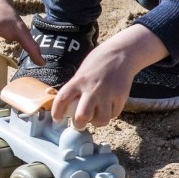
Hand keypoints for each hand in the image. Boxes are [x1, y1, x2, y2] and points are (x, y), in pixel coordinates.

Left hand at [52, 25, 167, 126]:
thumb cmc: (99, 61)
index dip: (57, 112)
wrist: (122, 53)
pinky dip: (110, 114)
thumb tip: (69, 106)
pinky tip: (108, 108)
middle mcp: (92, 88)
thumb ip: (76, 88)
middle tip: (79, 124)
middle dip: (78, 124)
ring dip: (97, 122)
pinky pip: (114, 114)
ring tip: (96, 117)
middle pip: (82, 116)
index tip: (57, 119)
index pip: (62, 99)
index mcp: (79, 80)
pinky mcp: (121, 97)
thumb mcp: (82, 72)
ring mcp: (108, 93)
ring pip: (101, 120)